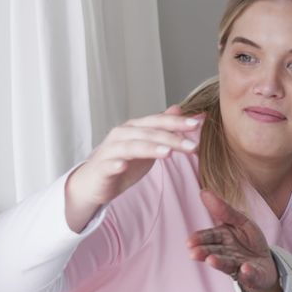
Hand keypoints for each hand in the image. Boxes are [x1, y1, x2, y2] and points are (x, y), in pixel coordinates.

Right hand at [65, 105, 198, 231]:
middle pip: (150, 133)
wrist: (94, 183)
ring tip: (168, 153)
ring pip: (132, 146)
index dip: (177, 122)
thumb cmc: (122, 162)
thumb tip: (179, 108)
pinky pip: (109, 164)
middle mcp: (122, 134)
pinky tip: (123, 166)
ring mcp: (111, 150)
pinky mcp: (102, 167)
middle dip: (172, 138)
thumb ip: (161, 128)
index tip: (198, 124)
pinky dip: (116, 163)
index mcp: (135, 128)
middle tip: (193, 146)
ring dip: (150, 148)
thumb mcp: (146, 144)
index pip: (158, 121)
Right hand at [188, 190, 282, 291]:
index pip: (210, 237)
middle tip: (194, 253)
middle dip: (204, 252)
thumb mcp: (241, 221)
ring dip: (219, 262)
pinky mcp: (252, 276)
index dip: (200, 239)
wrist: (266, 263)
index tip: (189, 242)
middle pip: (214, 252)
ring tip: (211, 260)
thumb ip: (224, 210)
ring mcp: (239, 266)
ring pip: (227, 264)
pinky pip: (250, 275)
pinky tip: (245, 268)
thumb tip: (203, 192)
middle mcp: (227, 253)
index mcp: (223, 238)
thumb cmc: (250, 241)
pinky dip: (247, 273)